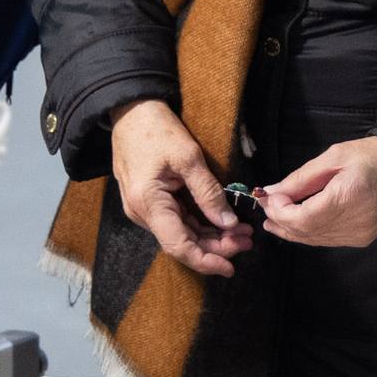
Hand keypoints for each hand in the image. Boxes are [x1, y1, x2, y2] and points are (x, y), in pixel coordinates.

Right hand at [110, 99, 249, 277]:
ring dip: (210, 235)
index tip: (231, 267)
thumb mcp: (188, 157)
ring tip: (240, 232)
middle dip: (215, 246)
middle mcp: (142, 212)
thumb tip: (228, 222)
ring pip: (180, 232)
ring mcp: (143, 207)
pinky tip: (221, 221)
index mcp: (148, 204)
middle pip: (182, 242)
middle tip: (247, 240)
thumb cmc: (155, 128)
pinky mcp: (149, 200)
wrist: (130, 109)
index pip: (179, 246)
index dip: (206, 260)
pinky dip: (199, 223)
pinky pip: (176, 219)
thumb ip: (208, 192)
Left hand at [259, 136, 376, 248]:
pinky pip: (326, 240)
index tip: (268, 197)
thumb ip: (303, 177)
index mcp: (347, 197)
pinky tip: (296, 224)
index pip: (301, 217)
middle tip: (264, 207)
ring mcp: (358, 235)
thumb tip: (273, 192)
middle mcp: (352, 222)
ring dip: (290, 230)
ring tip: (273, 218)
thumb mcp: (338, 155)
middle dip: (279, 221)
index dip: (279, 211)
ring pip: (313, 240)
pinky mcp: (361, 239)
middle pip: (304, 232)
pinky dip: (307, 233)